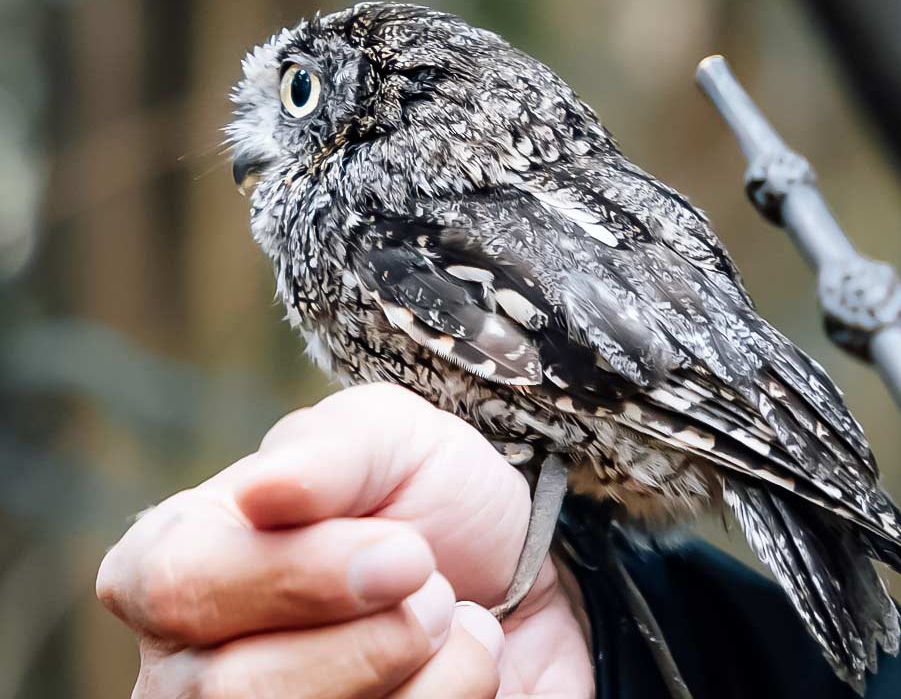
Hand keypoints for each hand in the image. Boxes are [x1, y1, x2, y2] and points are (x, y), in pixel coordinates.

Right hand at [96, 383, 594, 697]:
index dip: (301, 576)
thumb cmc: (424, 494)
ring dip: (423, 677)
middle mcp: (190, 666)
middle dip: (375, 638)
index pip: (180, 588)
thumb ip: (325, 454)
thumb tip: (263, 492)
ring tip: (451, 623)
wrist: (512, 571)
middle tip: (438, 586)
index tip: (409, 551)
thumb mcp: (385, 437)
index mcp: (179, 560)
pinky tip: (455, 670)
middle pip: (234, 693)